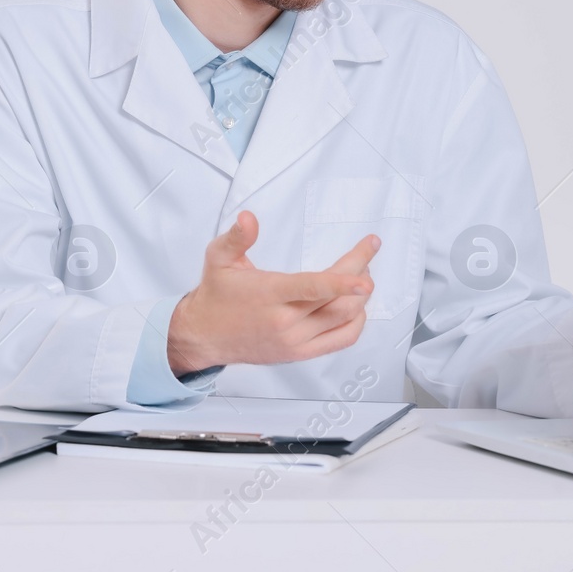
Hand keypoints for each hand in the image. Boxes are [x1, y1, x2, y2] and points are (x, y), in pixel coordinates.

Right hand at [167, 211, 379, 374]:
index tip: (365, 269)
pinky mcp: (299, 353)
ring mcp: (295, 341)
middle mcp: (285, 322)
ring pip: (343, 320)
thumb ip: (237, 237)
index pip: (311, 288)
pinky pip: (340, 340)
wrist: (204, 336)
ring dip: (360, 296)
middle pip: (336, 300)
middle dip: (360, 272)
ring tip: (361, 274)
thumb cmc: (216, 295)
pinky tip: (356, 305)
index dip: (341, 281)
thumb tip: (248, 218)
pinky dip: (356, 322)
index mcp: (268, 295)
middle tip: (367, 250)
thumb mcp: (218, 258)